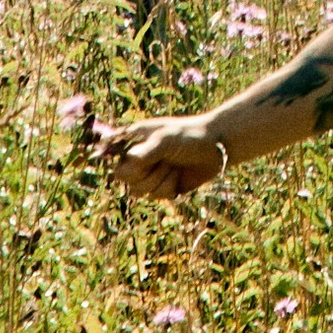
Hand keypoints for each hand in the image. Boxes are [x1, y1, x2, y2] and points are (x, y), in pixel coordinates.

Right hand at [102, 115, 229, 199]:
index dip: (125, 164)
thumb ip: (148, 150)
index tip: (139, 161)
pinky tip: (179, 177)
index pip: (114, 158)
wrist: (218, 148)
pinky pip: (155, 196)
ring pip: (139, 191)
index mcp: (135, 140)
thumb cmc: (190, 136)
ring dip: (158, 182)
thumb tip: (129, 161)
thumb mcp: (168, 139)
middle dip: (145, 174)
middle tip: (164, 162)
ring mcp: (150, 173)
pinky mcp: (162, 187)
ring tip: (173, 168)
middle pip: (124, 179)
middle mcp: (139, 157)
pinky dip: (168, 188)